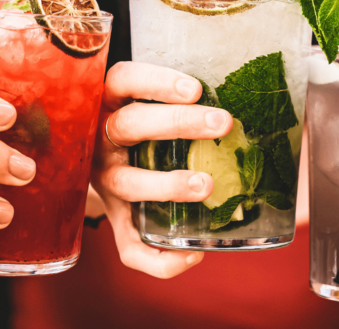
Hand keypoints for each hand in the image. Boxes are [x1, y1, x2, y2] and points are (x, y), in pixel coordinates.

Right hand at [92, 62, 231, 278]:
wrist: (90, 160)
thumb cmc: (140, 122)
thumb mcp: (145, 100)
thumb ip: (182, 97)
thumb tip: (248, 96)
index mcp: (110, 101)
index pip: (124, 80)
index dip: (156, 83)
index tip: (195, 89)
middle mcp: (102, 139)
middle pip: (130, 125)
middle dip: (177, 123)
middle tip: (222, 123)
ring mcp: (104, 180)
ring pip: (127, 182)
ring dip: (168, 184)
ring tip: (206, 184)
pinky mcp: (114, 218)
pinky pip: (128, 246)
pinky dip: (158, 258)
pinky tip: (194, 255)